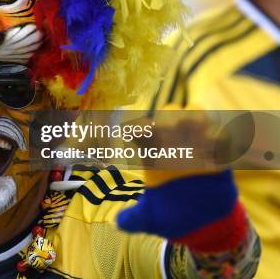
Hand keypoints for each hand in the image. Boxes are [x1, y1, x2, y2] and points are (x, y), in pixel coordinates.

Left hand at [117, 106, 246, 251]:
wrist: (205, 225)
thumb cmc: (174, 216)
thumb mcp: (151, 219)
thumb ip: (133, 219)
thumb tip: (116, 223)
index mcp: (153, 155)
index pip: (141, 130)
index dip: (138, 127)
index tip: (138, 132)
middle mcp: (174, 145)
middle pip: (169, 113)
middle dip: (168, 117)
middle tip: (168, 130)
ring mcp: (198, 147)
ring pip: (195, 113)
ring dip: (195, 118)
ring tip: (193, 135)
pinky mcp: (220, 156)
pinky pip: (222, 135)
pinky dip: (219, 138)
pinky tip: (213, 152)